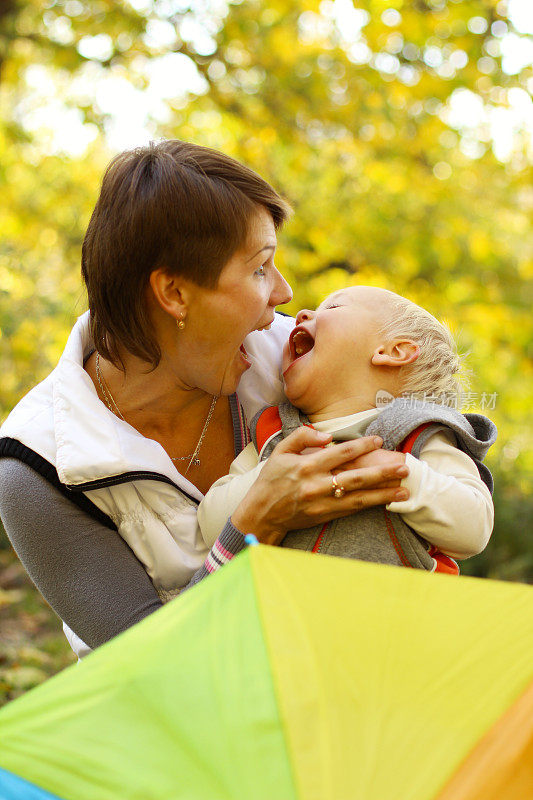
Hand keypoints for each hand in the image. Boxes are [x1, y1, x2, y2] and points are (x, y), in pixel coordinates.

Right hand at [231, 427, 409, 545]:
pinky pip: (352, 509)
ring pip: (359, 498)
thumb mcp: (280, 451)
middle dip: (382, 472)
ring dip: (384, 493)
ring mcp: (323, 503)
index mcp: (307, 465)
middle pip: (356, 477)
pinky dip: (371, 505)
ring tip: (405, 489)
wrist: (261, 513)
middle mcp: (317, 485)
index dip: (362, 446)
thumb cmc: (271, 480)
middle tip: (403, 467)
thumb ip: (302, 437)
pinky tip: (387, 501)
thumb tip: (327, 436)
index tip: (378, 440)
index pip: (341, 453)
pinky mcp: (325, 516)